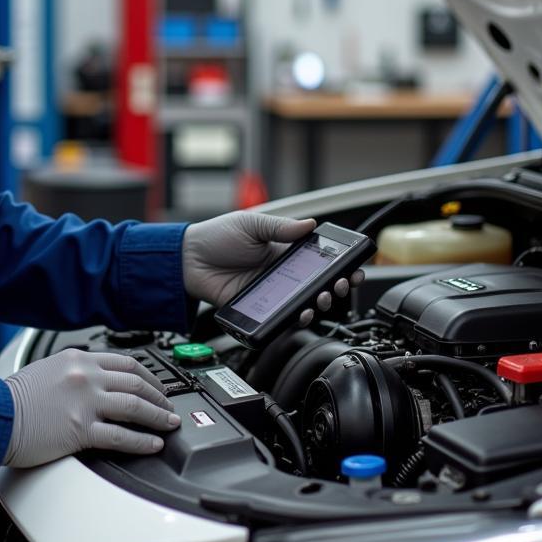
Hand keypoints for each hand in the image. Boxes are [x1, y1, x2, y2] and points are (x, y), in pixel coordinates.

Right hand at [3, 348, 180, 467]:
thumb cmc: (14, 397)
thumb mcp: (48, 368)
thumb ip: (74, 370)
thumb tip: (95, 379)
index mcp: (78, 358)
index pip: (125, 362)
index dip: (148, 375)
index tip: (157, 385)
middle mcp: (85, 376)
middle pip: (136, 382)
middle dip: (159, 396)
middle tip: (169, 406)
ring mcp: (85, 402)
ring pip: (135, 406)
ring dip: (158, 416)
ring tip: (169, 424)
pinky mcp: (81, 430)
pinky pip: (121, 436)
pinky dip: (142, 440)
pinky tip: (153, 444)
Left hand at [182, 211, 364, 320]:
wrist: (187, 258)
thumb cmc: (216, 237)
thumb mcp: (251, 225)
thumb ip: (280, 227)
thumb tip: (310, 224)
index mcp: (282, 249)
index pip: (318, 258)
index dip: (337, 264)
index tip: (353, 267)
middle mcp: (280, 272)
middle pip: (316, 284)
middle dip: (334, 286)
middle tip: (341, 285)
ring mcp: (271, 291)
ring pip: (303, 302)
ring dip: (318, 303)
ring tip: (322, 299)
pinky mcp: (258, 307)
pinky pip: (282, 316)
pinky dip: (296, 317)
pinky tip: (302, 313)